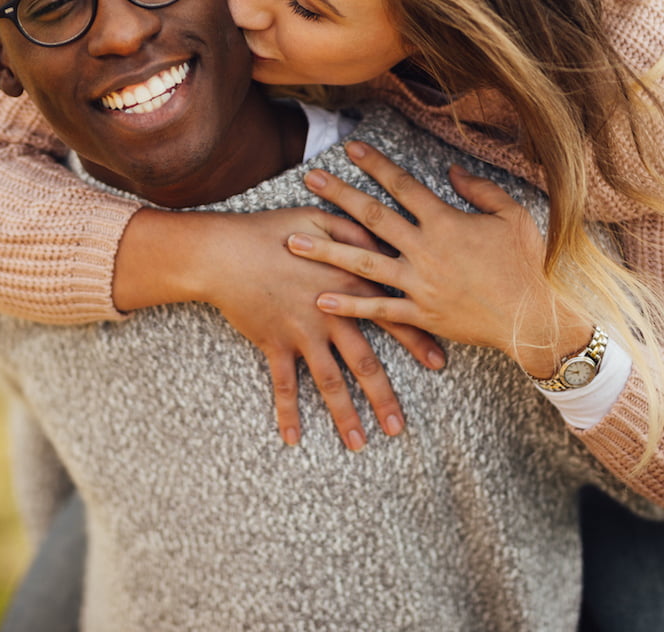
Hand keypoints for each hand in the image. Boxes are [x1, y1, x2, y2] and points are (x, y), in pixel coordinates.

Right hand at [186, 207, 447, 449]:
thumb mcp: (321, 219)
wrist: (224, 251)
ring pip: (329, 381)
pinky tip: (293, 438)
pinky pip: (282, 384)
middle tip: (399, 427)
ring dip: (344, 415)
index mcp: (347, 284)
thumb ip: (357, 233)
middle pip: (364, 363)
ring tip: (360, 444)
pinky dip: (287, 411)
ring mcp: (301, 332)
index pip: (391, 315)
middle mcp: (330, 314)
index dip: (417, 340)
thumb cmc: (271, 230)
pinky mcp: (273, 342)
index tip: (439, 364)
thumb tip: (385, 243)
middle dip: (384, 397)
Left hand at [288, 141, 591, 377]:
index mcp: (446, 222)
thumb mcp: (512, 216)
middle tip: (309, 179)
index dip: (374, 164)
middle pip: (372, 217)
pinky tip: (319, 299)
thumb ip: (480, 190)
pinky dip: (349, 306)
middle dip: (338, 195)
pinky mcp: (420, 315)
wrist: (533, 318)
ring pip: (363, 264)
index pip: (402, 185)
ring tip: (293, 241)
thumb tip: (450, 170)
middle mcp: (425, 250)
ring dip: (326, 251)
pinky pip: (378, 310)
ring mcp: (419, 284)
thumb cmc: (526, 264)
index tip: (349, 148)